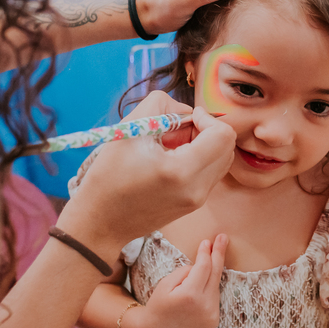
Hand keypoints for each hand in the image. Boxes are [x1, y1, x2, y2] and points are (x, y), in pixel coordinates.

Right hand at [60, 91, 236, 253]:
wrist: (101, 222)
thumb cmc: (108, 176)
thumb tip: (187, 111)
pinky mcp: (194, 204)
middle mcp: (197, 189)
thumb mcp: (130, 128)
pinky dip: (199, 159)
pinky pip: (211, 172)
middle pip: (227, 146)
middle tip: (178, 130)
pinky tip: (171, 160)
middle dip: (207, 130)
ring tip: (173, 146)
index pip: (223, 135)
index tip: (184, 119)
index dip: (207, 118)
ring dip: (204, 144)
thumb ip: (162, 105)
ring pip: (222, 159)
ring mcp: (198, 200)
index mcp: (182, 170)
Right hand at [126, 234, 227, 327]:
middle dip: (219, 254)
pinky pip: (214, 297)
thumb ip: (185, 271)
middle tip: (223, 238)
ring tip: (203, 266)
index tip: (207, 241)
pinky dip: (209, 289)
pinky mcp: (214, 321)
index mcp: (190, 295)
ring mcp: (211, 315)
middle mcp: (204, 306)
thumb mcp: (165, 283)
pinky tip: (201, 287)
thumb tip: (202, 264)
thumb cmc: (158, 304)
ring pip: (215, 286)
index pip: (204, 267)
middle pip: (216, 274)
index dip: (206, 253)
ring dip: (210, 274)